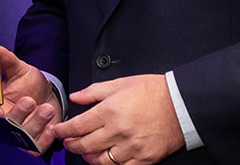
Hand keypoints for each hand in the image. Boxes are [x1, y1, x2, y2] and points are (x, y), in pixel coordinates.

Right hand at [0, 46, 62, 154]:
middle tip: (29, 100)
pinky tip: (52, 126)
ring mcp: (19, 134)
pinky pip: (36, 147)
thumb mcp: (19, 69)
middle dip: (17, 115)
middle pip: (5, 126)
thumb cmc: (30, 84)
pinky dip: (45, 137)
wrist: (49, 95)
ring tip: (47, 108)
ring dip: (35, 123)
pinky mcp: (33, 144)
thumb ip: (6, 60)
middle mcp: (5, 122)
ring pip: (22, 136)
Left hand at [50, 74, 182, 163]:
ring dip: (88, 158)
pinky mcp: (144, 158)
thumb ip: (93, 91)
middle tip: (68, 142)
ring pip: (101, 161)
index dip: (63, 130)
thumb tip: (75, 97)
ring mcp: (131, 147)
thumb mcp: (120, 83)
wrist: (182, 103)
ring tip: (85, 152)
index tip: (58, 131)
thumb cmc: (153, 92)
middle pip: (85, 145)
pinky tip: (106, 160)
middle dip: (72, 145)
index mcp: (110, 111)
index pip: (78, 126)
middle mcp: (118, 131)